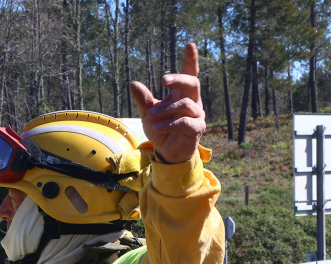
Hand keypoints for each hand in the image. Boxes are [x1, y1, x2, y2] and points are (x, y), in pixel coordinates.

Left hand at [129, 42, 204, 163]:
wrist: (167, 152)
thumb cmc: (161, 129)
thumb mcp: (148, 113)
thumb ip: (143, 99)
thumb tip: (133, 83)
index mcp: (183, 94)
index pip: (190, 73)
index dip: (191, 60)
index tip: (189, 45)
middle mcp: (193, 101)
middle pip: (193, 83)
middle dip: (179, 79)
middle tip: (163, 80)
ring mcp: (197, 115)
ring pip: (185, 104)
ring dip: (165, 109)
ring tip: (150, 117)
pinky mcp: (197, 129)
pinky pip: (185, 122)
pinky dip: (169, 123)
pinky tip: (157, 126)